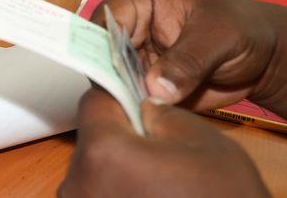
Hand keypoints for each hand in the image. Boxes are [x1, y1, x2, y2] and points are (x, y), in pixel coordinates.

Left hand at [59, 88, 268, 197]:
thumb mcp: (206, 143)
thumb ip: (163, 114)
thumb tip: (143, 108)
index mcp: (104, 153)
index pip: (94, 104)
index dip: (118, 98)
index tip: (135, 104)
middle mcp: (80, 185)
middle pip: (91, 142)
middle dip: (119, 140)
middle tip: (155, 148)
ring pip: (92, 174)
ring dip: (118, 172)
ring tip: (159, 182)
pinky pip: (98, 196)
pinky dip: (119, 194)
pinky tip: (151, 197)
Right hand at [91, 0, 278, 110]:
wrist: (264, 58)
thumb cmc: (241, 29)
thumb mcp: (218, 38)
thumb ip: (187, 61)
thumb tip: (155, 89)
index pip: (104, 21)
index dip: (102, 47)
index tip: (111, 76)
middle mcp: (128, 27)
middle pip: (100, 52)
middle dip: (109, 77)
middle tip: (122, 100)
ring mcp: (134, 57)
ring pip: (110, 78)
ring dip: (120, 97)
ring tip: (135, 111)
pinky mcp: (143, 83)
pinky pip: (128, 97)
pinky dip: (133, 109)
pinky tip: (142, 117)